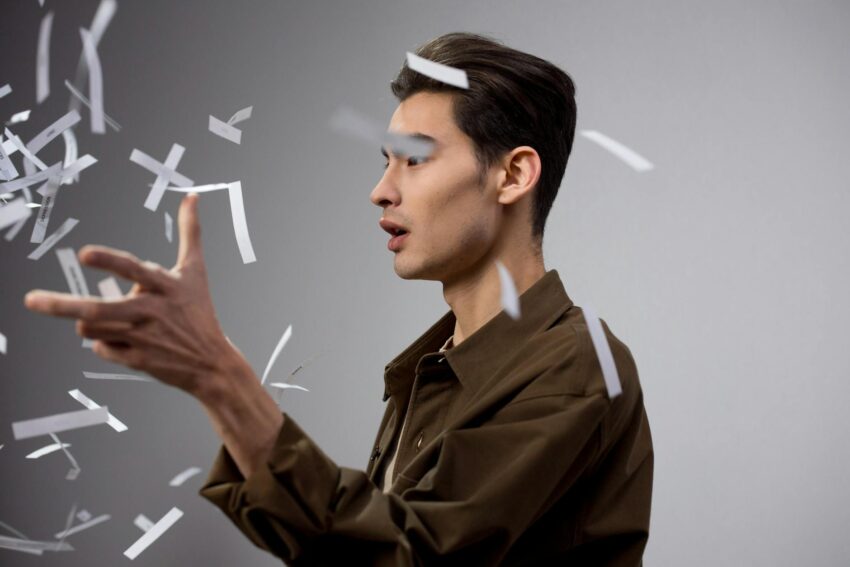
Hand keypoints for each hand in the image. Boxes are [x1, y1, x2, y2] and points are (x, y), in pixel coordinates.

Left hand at [25, 193, 244, 396]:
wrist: (211, 362)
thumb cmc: (199, 310)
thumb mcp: (196, 271)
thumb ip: (190, 232)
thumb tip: (192, 196)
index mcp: (166, 285)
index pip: (133, 269)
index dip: (109, 261)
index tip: (83, 254)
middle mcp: (153, 310)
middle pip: (99, 310)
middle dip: (62, 305)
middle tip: (30, 300)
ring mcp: (144, 337)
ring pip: (91, 328)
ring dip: (90, 323)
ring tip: (113, 320)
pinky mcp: (138, 360)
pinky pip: (101, 348)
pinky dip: (106, 343)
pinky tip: (127, 341)